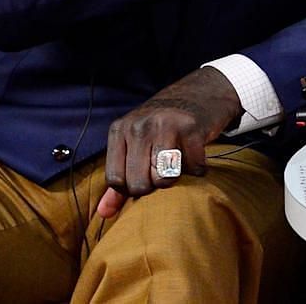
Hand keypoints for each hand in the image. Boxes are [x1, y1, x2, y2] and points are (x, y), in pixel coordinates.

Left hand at [97, 67, 242, 218]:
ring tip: (179, 161)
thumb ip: (120, 179)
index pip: (116, 180)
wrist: (201, 90)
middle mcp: (139, 126)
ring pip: (164, 179)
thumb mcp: (135, 144)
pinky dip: (199, 167)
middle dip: (155, 185)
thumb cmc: (164, 124)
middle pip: (139, 184)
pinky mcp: (191, 128)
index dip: (132, 186)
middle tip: (165, 168)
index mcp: (120, 130)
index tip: (146, 173)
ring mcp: (165, 125)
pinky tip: (196, 152)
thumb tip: (104, 214)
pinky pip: (193, 168)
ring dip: (177, 176)